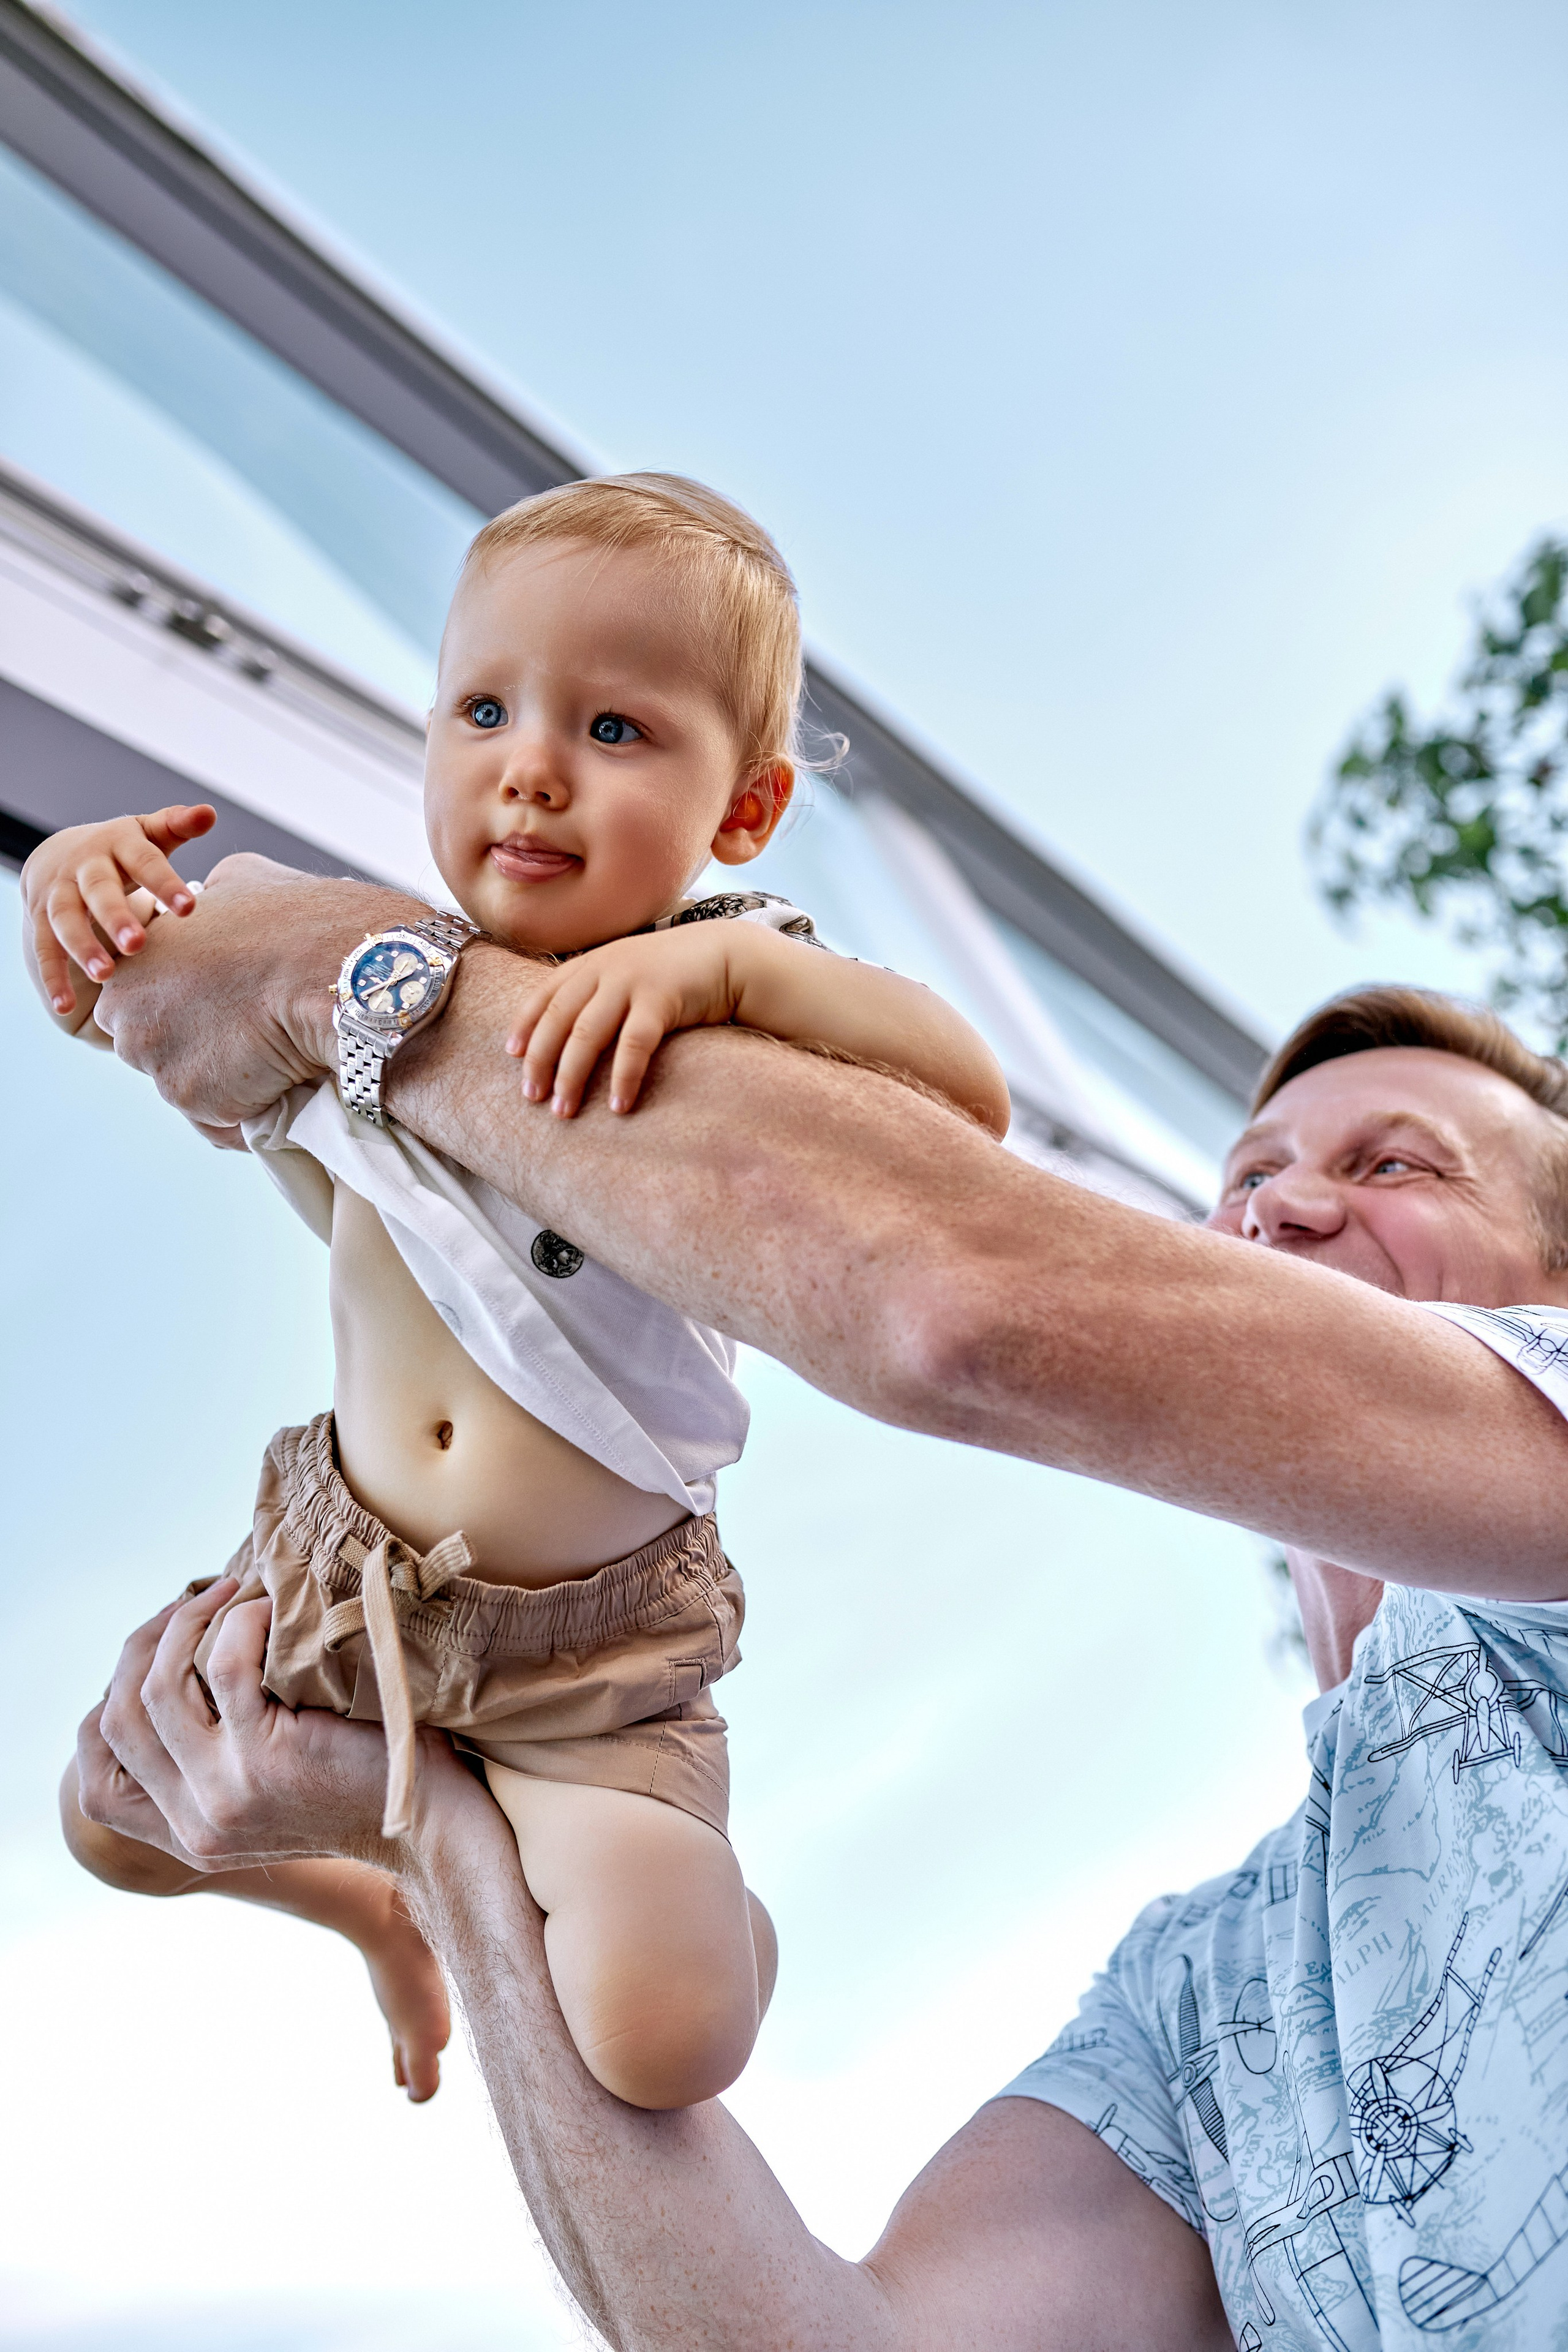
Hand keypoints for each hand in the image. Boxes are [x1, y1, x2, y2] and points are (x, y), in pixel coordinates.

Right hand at [20, 803, 214, 1014]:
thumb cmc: (123, 851)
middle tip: (137, 944)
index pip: (144, 860)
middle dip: (115, 916)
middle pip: (98, 890)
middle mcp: (83, 868)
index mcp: (118, 844)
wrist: (60, 855)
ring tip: (106, 975)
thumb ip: (177, 826)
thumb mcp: (148, 835)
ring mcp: (58, 894)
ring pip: (65, 920)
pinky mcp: (41, 921)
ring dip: (83, 947)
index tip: (190, 908)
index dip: (165, 883)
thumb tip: (209, 812)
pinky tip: (64, 1004)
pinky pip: (45, 950)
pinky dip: (53, 977)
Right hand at [90, 1579, 404, 1867]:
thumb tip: (177, 1676)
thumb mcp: (272, 1793)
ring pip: (158, 1690)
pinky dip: (240, 1624)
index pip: (99, 1786)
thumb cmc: (363, 1783)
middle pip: (119, 1721)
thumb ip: (218, 1760)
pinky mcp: (266, 1758)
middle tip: (188, 1604)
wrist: (432, 1822)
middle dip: (143, 1648)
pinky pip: (224, 1668)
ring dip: (186, 1626)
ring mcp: (227, 1794)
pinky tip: (271, 1609)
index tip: (147, 1659)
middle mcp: (198, 1823)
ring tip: (229, 1593)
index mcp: (190, 1837)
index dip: (107, 1712)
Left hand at [93, 854, 422, 1129]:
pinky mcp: (195, 1100)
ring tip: (273, 1057)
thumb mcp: (240, 879)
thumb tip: (211, 896)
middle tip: (247, 1030)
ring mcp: (157, 1063)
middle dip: (195, 1043)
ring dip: (225, 1078)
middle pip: (155, 1046)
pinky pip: (221, 1119)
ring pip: (188, 1084)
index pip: (143, 1000)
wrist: (333, 973)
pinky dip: (251, 1109)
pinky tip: (284, 1084)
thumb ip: (209, 897)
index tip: (226, 1002)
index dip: (187, 1003)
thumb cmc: (295, 920)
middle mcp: (127, 1017)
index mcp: (130, 964)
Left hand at [506, 924, 752, 1115]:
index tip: (512, 1056)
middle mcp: (605, 969)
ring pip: (587, 1033)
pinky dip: (622, 1076)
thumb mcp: (627, 974)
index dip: (525, 1024)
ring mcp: (632, 981)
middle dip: (541, 1060)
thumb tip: (564, 1035)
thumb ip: (597, 993)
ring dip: (571, 1076)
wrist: (727, 957)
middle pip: (559, 1018)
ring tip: (563, 1111)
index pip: (545, 994)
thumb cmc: (673, 975)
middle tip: (531, 1097)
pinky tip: (617, 1105)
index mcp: (591, 964)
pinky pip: (634, 1044)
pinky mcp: (662, 999)